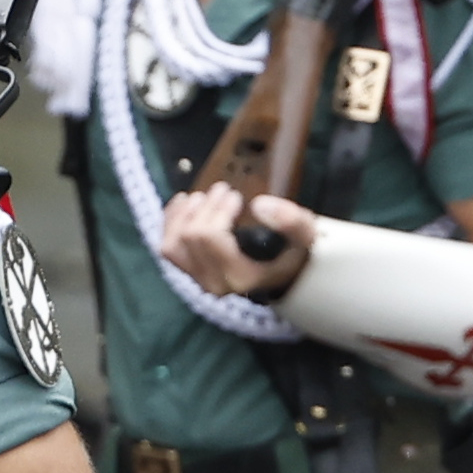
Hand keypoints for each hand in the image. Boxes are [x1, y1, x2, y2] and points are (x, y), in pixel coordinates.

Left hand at [159, 179, 309, 297]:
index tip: (234, 195)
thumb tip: (259, 204)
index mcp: (239, 276)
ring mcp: (198, 281)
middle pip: (190, 238)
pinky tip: (181, 203)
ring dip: (182, 215)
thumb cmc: (295, 252)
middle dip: (204, 208)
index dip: (217, 211)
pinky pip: (167, 249)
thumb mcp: (305, 235)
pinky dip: (170, 223)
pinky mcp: (190, 273)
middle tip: (221, 189)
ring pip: (171, 244)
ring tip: (199, 196)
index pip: (210, 238)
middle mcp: (214, 283)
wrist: (286, 274)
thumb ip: (291, 220)